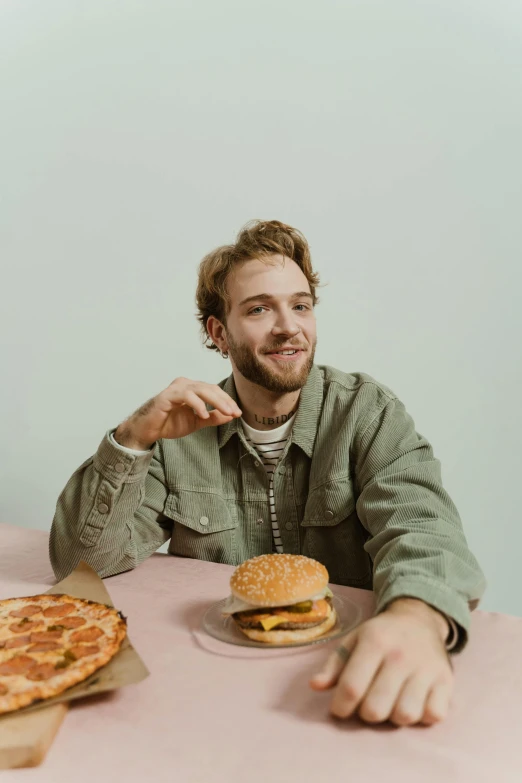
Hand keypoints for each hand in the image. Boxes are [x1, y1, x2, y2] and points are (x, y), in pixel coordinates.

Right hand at [114, 377, 241, 448]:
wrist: (148, 430)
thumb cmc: (169, 423)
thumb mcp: (196, 422)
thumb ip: (212, 418)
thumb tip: (230, 416)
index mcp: (192, 388)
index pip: (214, 391)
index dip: (227, 401)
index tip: (238, 413)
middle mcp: (185, 384)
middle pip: (210, 388)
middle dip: (225, 401)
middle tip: (235, 413)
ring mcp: (176, 388)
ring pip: (201, 390)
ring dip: (215, 401)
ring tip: (225, 413)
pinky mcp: (167, 395)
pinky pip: (186, 396)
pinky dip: (197, 404)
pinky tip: (203, 414)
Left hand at [310, 598, 453, 726]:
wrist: (419, 619)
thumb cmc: (382, 635)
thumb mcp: (354, 640)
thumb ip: (333, 665)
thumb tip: (315, 686)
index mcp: (374, 642)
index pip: (351, 688)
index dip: (340, 707)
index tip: (340, 709)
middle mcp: (401, 655)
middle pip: (376, 708)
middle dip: (366, 713)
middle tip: (368, 702)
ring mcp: (426, 668)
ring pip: (404, 716)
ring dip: (394, 717)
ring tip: (391, 702)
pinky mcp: (447, 680)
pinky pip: (433, 716)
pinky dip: (422, 716)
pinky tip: (414, 701)